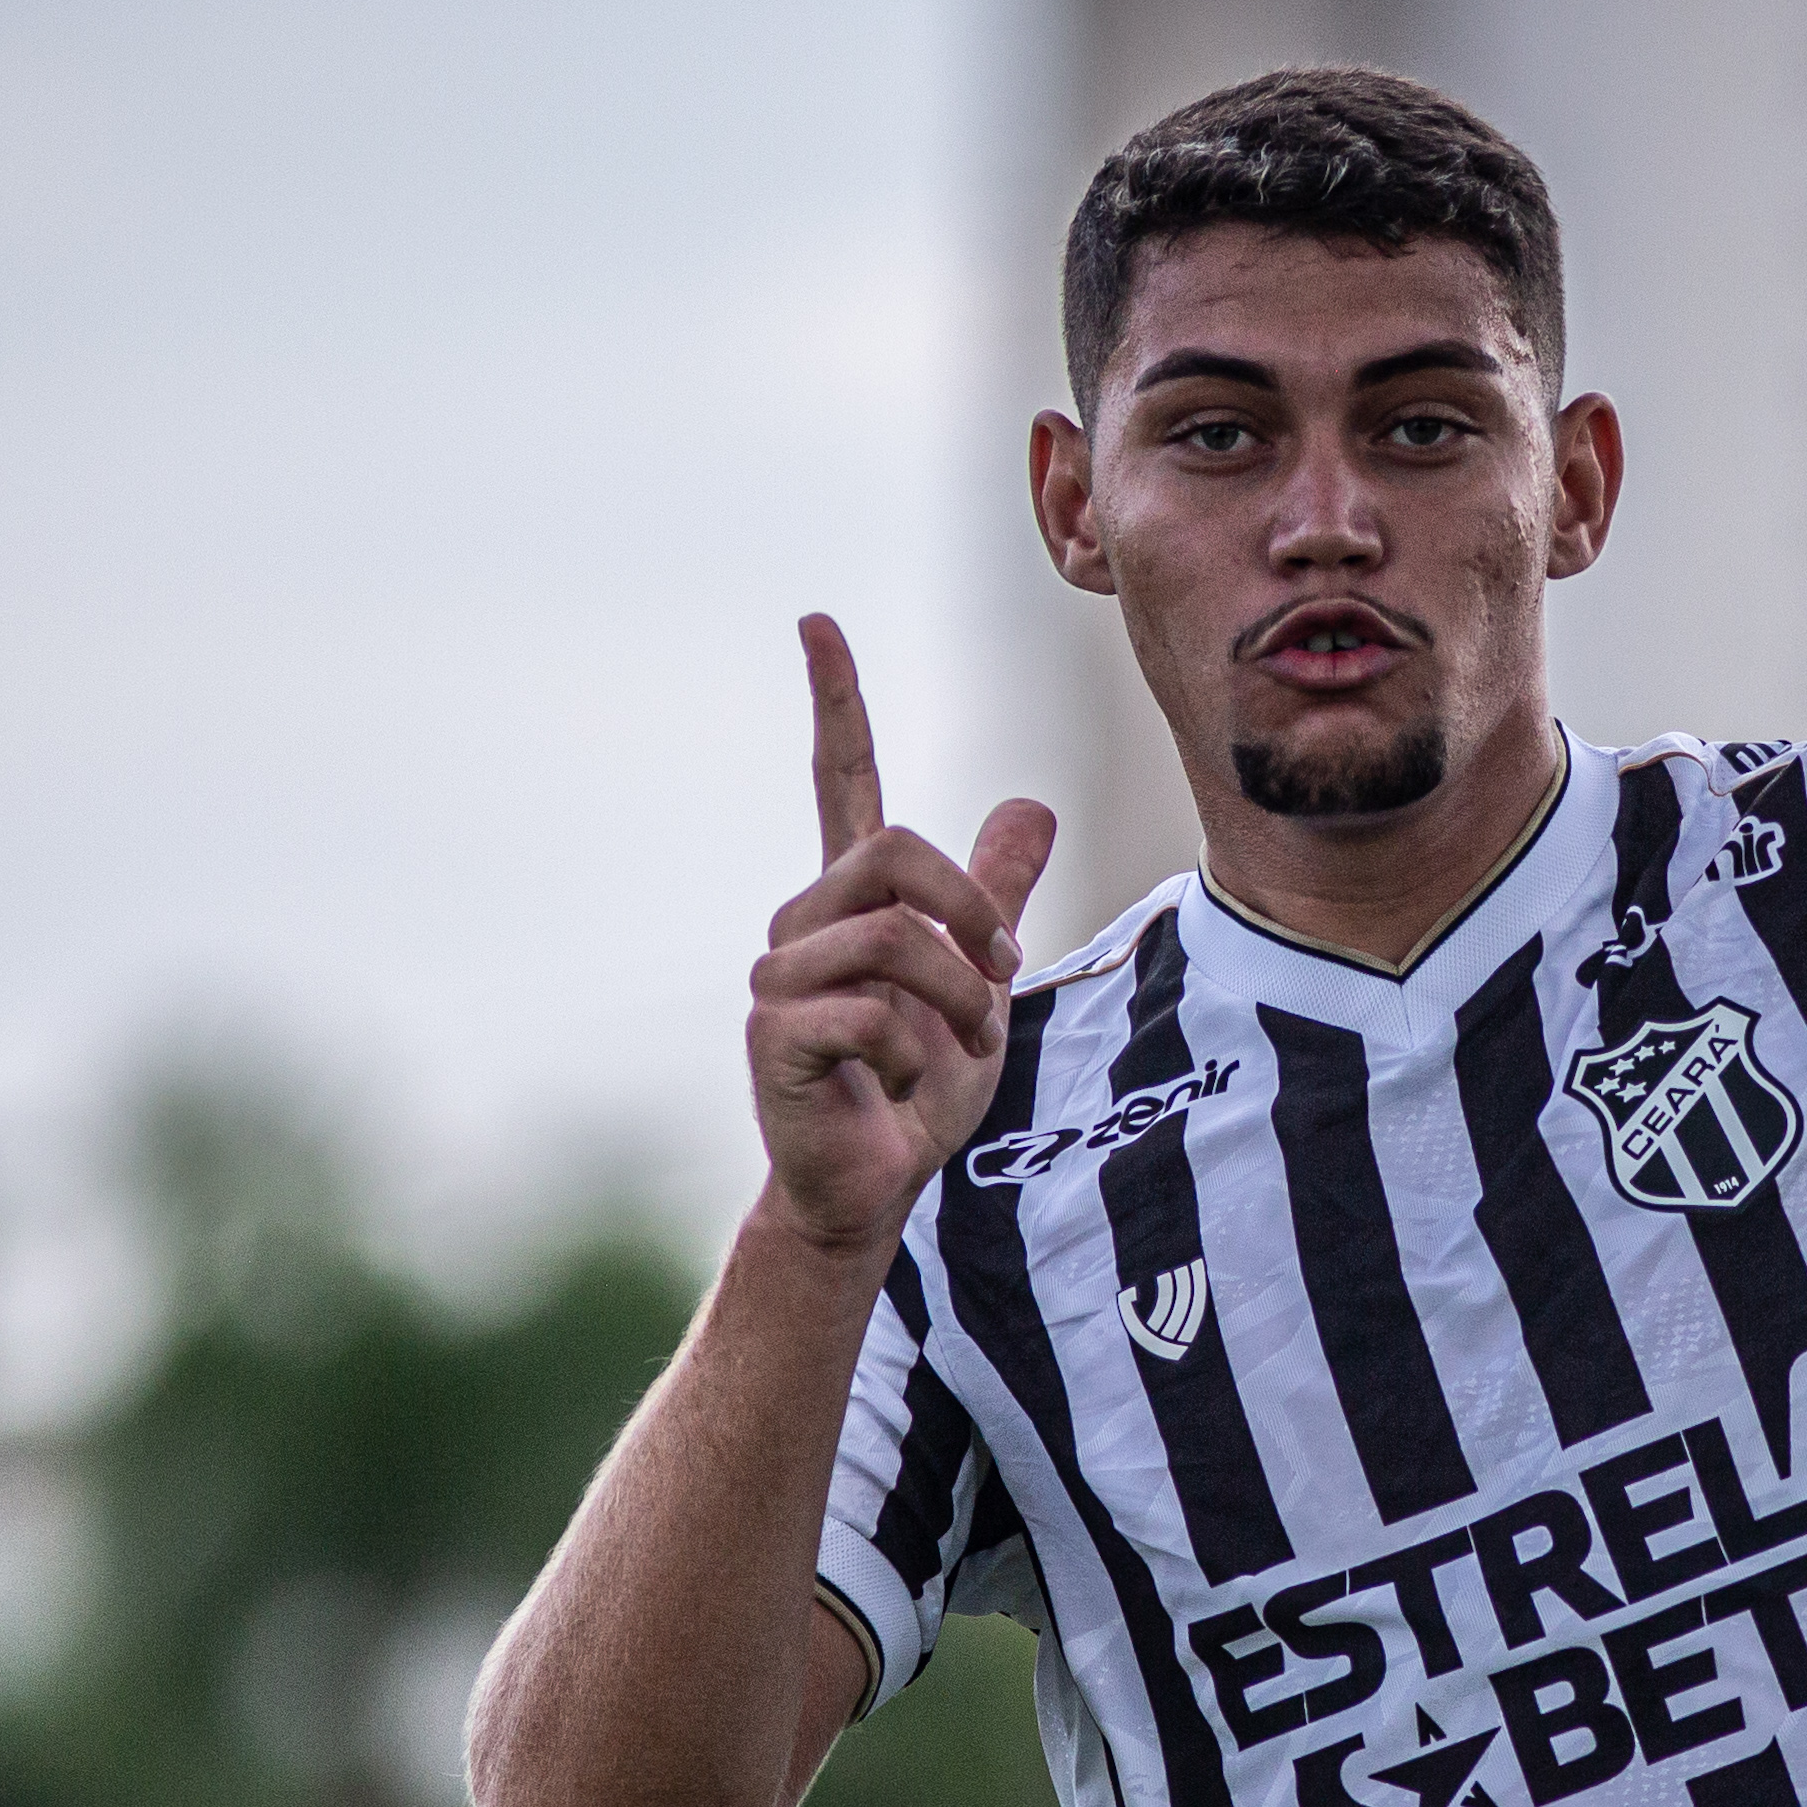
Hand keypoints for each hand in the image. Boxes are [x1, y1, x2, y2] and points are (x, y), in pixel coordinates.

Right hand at [751, 615, 1057, 1264]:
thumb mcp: (979, 981)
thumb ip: (995, 897)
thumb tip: (1032, 804)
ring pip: (893, 936)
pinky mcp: (774, 1033)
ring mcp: (780, 976)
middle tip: (1003, 974)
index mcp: (851, 901)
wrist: (873, 1186)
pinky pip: (872, 1013)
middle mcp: (803, 923)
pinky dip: (915, 1054)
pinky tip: (897, 1088)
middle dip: (968, 909)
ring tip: (961, 1048)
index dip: (835, 701)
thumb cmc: (916, 1085)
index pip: (841, 780)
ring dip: (957, 997)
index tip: (817, 621)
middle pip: (894, 848)